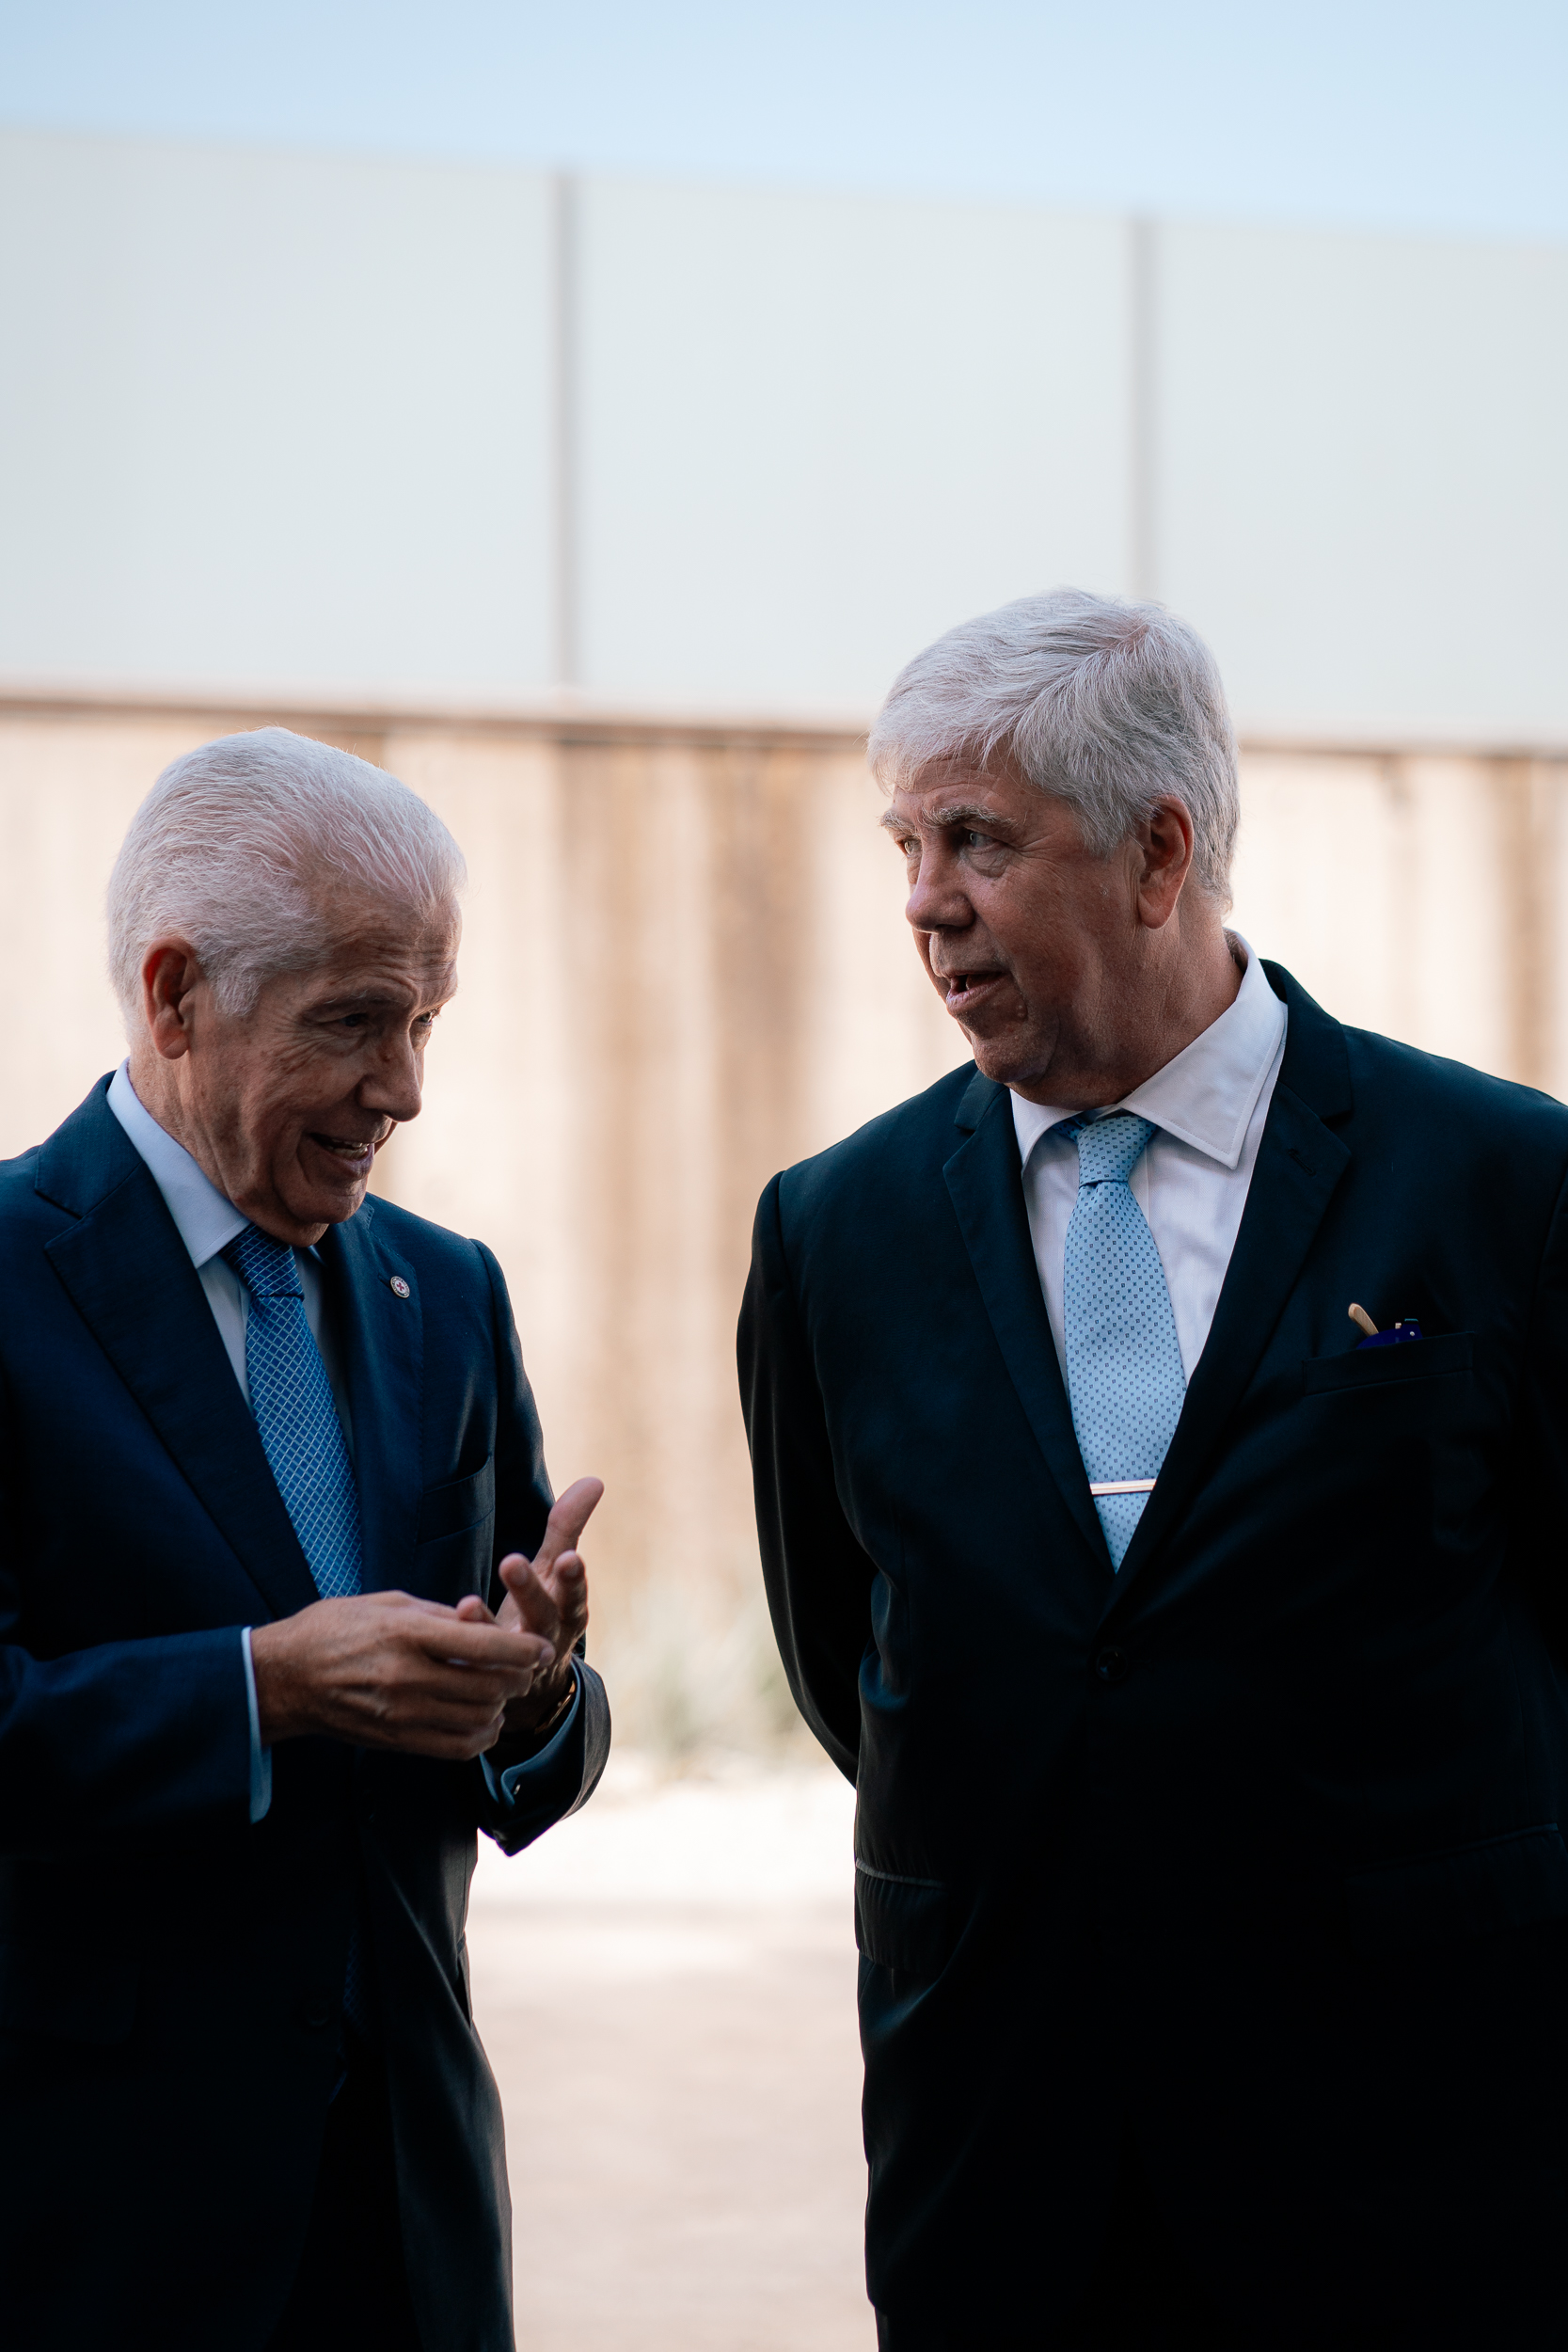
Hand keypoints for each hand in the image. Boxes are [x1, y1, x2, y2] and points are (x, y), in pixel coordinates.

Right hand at [250, 1589, 555, 1758]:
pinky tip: (484, 1721)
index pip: (484, 1645)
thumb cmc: (334, 1628)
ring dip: (501, 1707)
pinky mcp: (396, 1740)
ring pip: (477, 1720)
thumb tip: (482, 1622)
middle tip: (525, 1668)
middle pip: (489, 1686)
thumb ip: (439, 1615)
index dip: (523, 1648)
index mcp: (407, 1634)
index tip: (541, 1647)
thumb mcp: (387, 1603)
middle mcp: (407, 1677)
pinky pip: (455, 1748)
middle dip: (518, 1678)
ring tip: (503, 1692)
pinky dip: (480, 1737)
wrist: (284, 1679)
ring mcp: (401, 1715)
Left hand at [455, 1476, 600, 1737]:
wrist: (532, 1682)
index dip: (574, 1578)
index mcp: (567, 1609)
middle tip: (511, 1562)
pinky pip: (476, 1670)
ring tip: (468, 1604)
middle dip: (530, 1591)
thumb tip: (595, 1479)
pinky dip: (462, 1654)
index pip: (574, 1592)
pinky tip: (446, 1633)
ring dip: (488, 1626)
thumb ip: (568, 1528)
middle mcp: (548, 1637)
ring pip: (509, 1649)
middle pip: (544, 1616)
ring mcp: (519, 1664)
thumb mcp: (555, 1571)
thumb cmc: (543, 1608)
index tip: (570, 1558)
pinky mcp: (490, 1681)